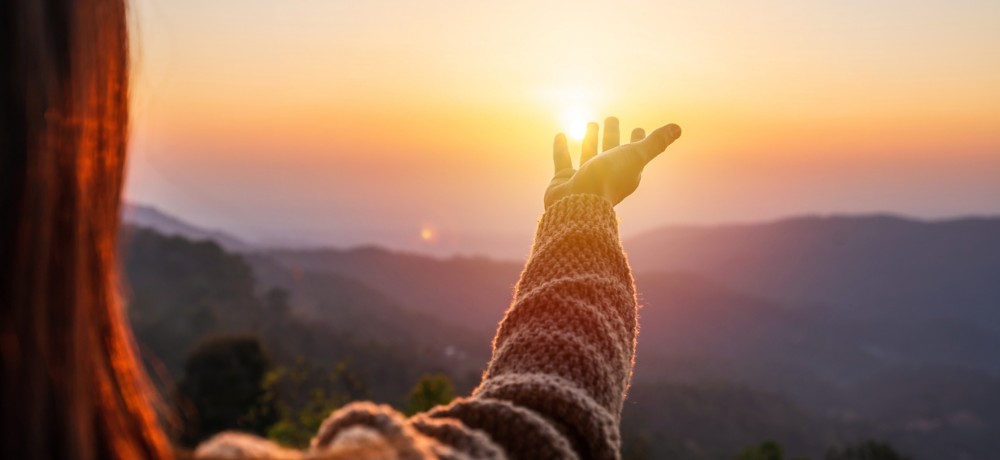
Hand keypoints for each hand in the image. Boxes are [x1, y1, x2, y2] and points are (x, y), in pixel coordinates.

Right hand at [544, 117, 680, 208]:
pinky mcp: (564, 180)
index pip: (635, 153)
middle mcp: (606, 175)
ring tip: (590, 123)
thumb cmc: (608, 180)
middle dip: (612, 135)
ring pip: (589, 154)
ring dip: (590, 139)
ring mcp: (585, 178)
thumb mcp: (635, 157)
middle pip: (611, 150)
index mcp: (626, 173)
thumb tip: (678, 128)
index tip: (639, 128)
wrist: (577, 205)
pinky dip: (562, 147)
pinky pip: (563, 160)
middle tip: (611, 118)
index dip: (638, 140)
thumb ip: (654, 143)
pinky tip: (560, 134)